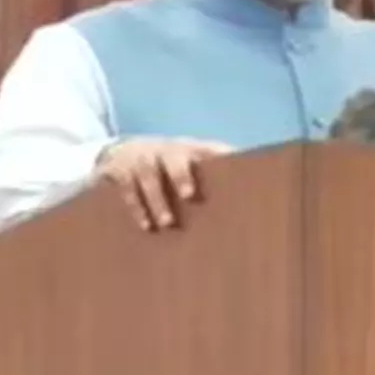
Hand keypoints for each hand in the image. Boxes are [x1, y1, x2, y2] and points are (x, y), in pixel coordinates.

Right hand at [95, 138, 232, 231]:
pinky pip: (128, 189)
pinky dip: (136, 207)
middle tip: (189, 195)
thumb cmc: (166, 163)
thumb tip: (256, 184)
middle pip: (174, 158)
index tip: (232, 171)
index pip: (208, 150)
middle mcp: (164, 151)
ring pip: (149, 177)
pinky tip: (145, 225)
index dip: (220, 157)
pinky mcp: (119, 171)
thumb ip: (214, 168)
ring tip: (166, 222)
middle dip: (181, 174)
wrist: (118, 152)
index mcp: (187, 149)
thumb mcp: (188, 160)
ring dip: (157, 200)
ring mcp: (141, 159)